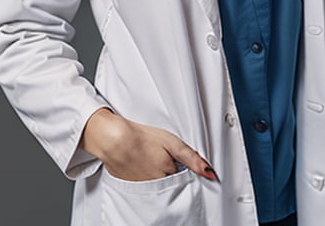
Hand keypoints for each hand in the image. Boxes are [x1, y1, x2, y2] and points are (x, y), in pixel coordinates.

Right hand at [79, 108, 217, 182]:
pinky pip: (147, 188)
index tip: (177, 159)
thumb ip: (192, 158)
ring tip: (150, 160)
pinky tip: (141, 166)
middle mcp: (158, 184)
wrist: (113, 140)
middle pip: (173, 183)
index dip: (183, 166)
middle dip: (171, 173)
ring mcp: (145, 188)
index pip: (185, 176)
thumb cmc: (141, 137)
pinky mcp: (134, 188)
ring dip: (159, 177)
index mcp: (169, 172)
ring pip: (160, 186)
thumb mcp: (171, 141)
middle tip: (160, 157)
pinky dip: (147, 179)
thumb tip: (210, 173)